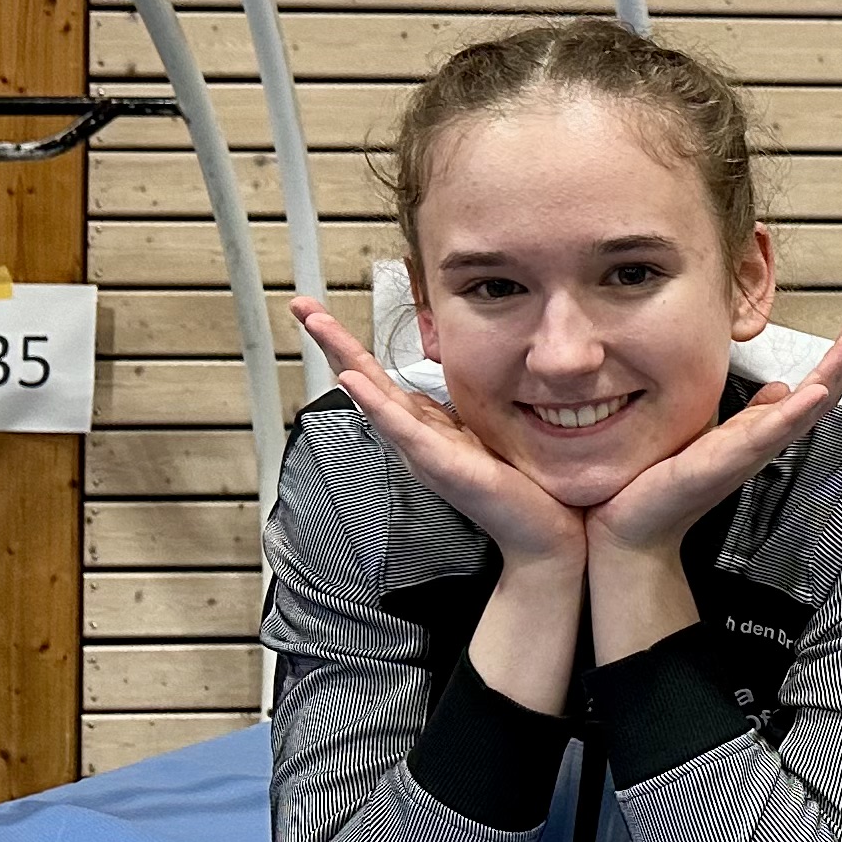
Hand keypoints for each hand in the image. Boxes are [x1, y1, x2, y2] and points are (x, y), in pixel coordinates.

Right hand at [291, 296, 585, 575]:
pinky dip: (375, 405)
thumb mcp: (482, 435)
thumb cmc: (518, 490)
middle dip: (331, 342)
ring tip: (317, 326)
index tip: (321, 312)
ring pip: (374, 398)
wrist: (542, 536)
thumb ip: (459, 411)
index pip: (378, 379)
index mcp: (423, 430)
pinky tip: (352, 382)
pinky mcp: (441, 465)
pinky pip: (403, 430)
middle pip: (364, 381)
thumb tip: (452, 381)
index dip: (349, 345)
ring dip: (343, 359)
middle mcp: (414, 441)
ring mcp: (422, 453)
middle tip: (300, 305)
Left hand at [587, 307, 841, 562]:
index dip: (841, 357)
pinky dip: (794, 413)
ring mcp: (750, 452)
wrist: (635, 529)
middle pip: (822, 393)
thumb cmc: (666, 485)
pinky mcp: (726, 462)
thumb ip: (752, 414)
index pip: (815, 387)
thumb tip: (779, 389)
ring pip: (805, 409)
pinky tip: (813, 391)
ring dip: (835, 373)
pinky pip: (767, 435)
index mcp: (763, 430)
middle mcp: (765, 441)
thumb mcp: (714, 434)